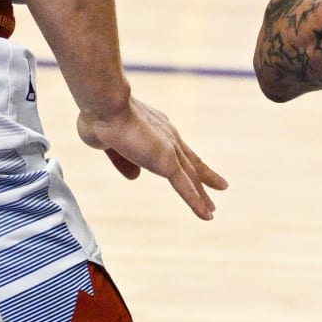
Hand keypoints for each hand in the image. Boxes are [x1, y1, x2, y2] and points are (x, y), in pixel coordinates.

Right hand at [76, 96, 227, 219]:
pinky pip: (185, 187)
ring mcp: (170, 150)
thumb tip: (135, 177)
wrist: (105, 107)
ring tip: (212, 210)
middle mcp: (168, 138)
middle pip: (191, 163)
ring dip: (202, 195)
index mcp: (156, 131)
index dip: (184, 160)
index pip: (174, 150)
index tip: (192, 168)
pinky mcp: (167, 161)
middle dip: (205, 176)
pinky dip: (196, 201)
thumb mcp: (110, 145)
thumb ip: (123, 161)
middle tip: (220, 186)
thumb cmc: (101, 119)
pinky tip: (206, 215)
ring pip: (191, 178)